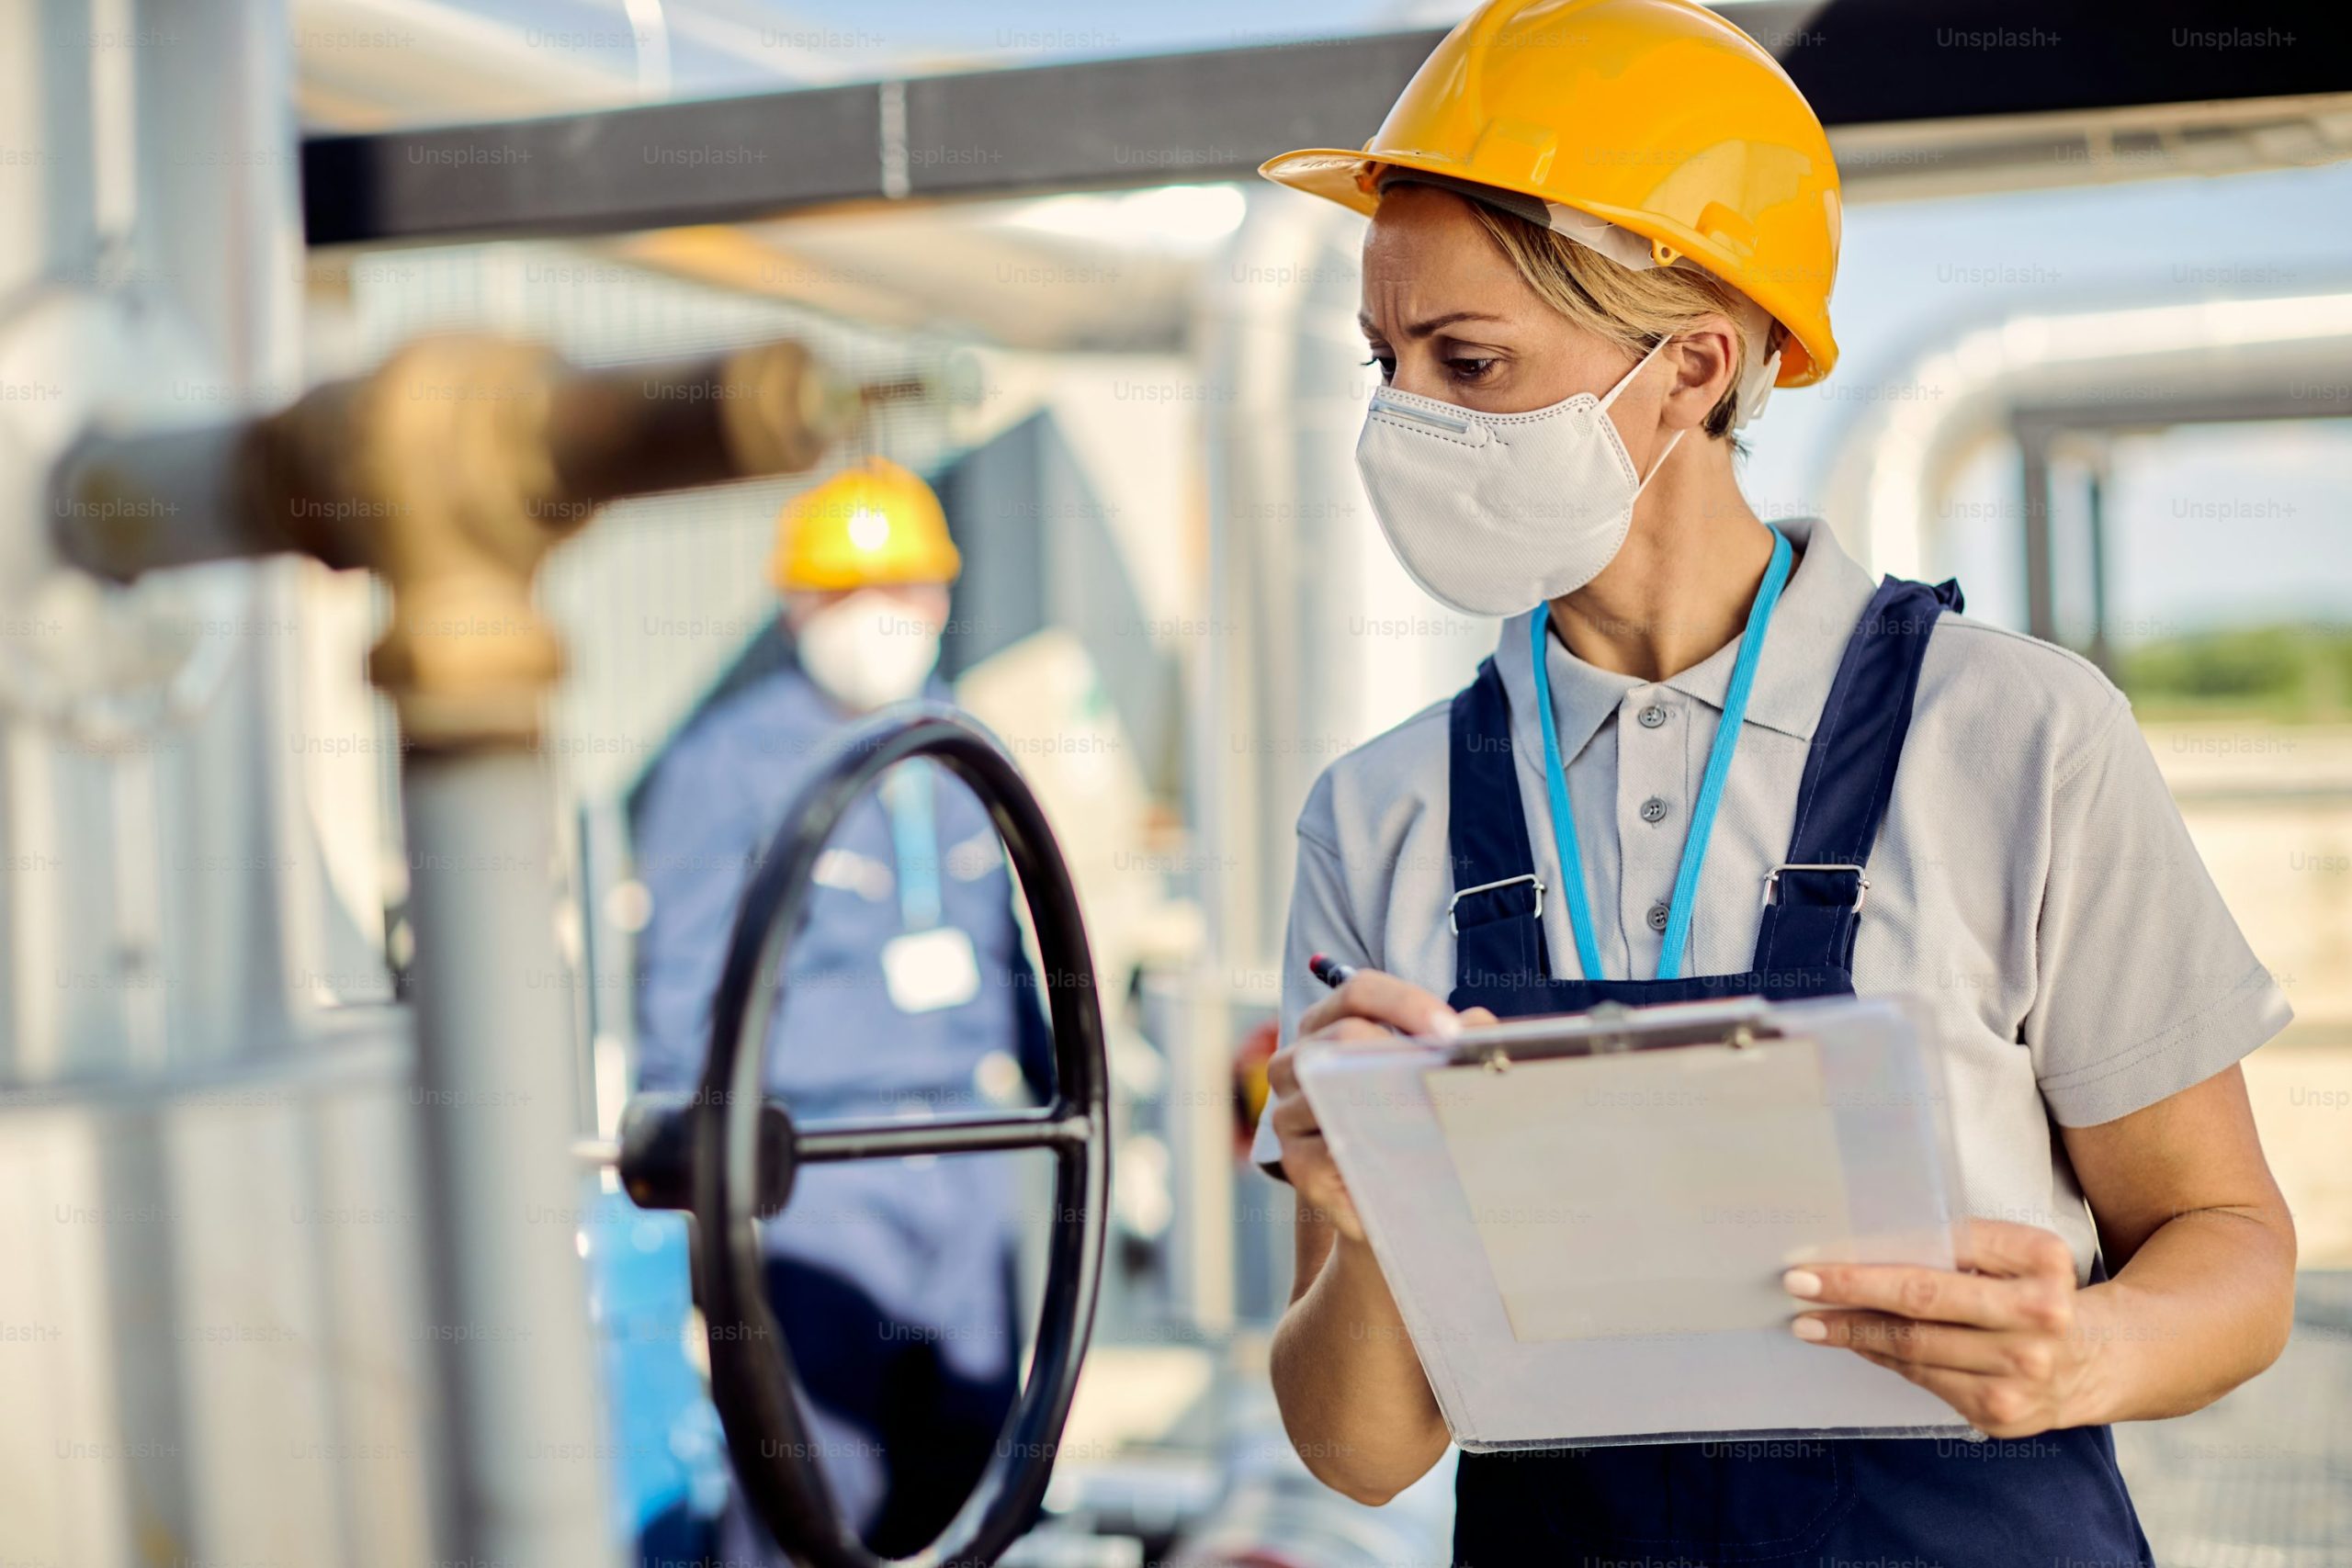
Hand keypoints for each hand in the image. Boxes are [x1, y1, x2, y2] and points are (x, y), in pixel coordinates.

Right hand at [1266, 969, 1493, 1243]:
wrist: (1376, 1196)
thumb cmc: (1403, 1118)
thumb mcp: (1430, 1072)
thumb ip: (1454, 1042)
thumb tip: (1477, 1026)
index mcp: (1327, 1025)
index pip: (1358, 992)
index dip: (1405, 1003)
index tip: (1450, 1031)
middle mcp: (1298, 1061)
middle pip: (1345, 1035)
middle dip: (1402, 1052)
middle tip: (1449, 1074)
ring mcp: (1289, 1112)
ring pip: (1335, 1093)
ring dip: (1391, 1104)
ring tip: (1438, 1119)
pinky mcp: (1296, 1163)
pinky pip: (1330, 1151)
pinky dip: (1374, 1156)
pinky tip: (1412, 1164)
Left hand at [1785, 1219, 2101, 1436]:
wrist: (2097, 1358)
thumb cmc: (2036, 1291)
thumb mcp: (2016, 1253)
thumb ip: (1959, 1247)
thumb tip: (1867, 1253)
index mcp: (2042, 1261)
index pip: (1942, 1252)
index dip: (1876, 1259)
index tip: (1819, 1258)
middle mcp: (2038, 1318)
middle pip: (1923, 1303)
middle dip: (1851, 1293)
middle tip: (1799, 1284)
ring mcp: (2022, 1373)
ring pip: (1916, 1349)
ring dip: (1855, 1333)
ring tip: (1811, 1321)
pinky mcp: (2003, 1414)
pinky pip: (1925, 1380)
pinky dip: (1885, 1358)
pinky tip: (1858, 1344)